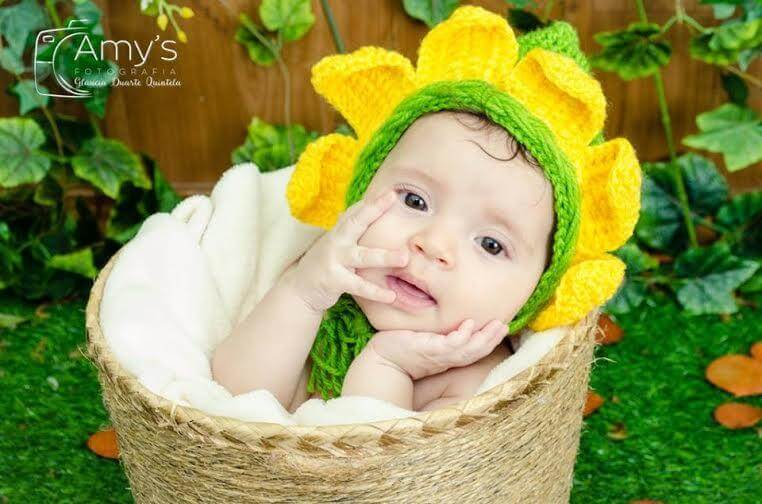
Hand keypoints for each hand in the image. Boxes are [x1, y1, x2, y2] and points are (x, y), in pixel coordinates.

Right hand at [286, 189, 408, 311]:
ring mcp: (334, 260)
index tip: (391, 191)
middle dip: (374, 209)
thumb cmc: (324, 262)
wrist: (299, 288)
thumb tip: (364, 204)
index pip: (356, 211)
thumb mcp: (335, 241)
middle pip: (356, 222)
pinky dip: (375, 292)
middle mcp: (337, 241)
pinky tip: (392, 296)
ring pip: (363, 256)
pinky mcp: (334, 280)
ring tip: (405, 257)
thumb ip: (349, 225)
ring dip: (384, 257)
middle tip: (393, 199)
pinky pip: (358, 286)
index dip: (373, 200)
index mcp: (339, 231)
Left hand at [369, 319, 507, 379]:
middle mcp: (446, 358)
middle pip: (475, 351)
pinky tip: (469, 325)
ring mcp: (438, 355)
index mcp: (448, 356)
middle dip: (492, 339)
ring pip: (467, 349)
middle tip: (506, 326)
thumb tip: (450, 317)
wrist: (381, 358)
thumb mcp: (425, 340)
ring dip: (484, 338)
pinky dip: (461, 336)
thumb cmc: (401, 348)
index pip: (473, 350)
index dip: (489, 340)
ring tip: (498, 325)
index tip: (503, 327)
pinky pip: (448, 345)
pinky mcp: (427, 350)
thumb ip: (439, 333)